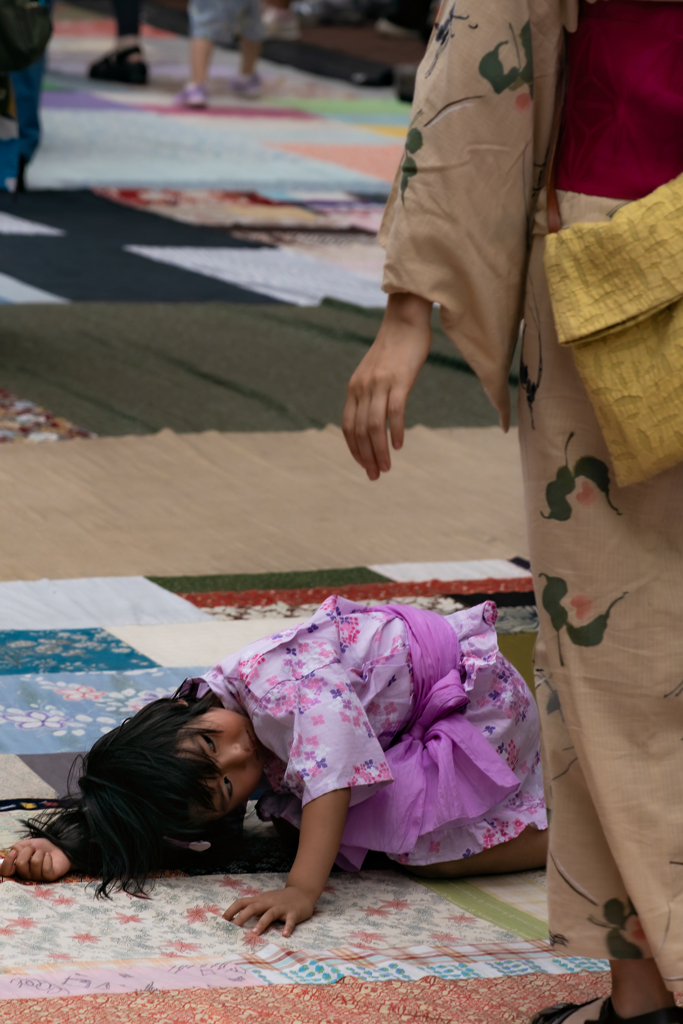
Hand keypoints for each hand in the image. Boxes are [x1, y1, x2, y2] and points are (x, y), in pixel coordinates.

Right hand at [0, 838, 71, 881]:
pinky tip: (49, 856)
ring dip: (40, 853)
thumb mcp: (29, 843)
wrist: (60, 848)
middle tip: (34, 849)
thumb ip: (18, 846)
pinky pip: (45, 867)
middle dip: (28, 850)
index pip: (5, 871)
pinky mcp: (49, 877)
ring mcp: (37, 877)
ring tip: (43, 853)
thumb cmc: (43, 847)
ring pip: (34, 863)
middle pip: (20, 864)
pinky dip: (48, 857)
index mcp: (18, 867)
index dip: (7, 862)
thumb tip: (14, 851)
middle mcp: (26, 874)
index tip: (14, 852)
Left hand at [223, 885, 314, 937]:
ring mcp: (281, 907)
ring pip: (270, 914)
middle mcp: (269, 902)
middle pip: (253, 907)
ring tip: (255, 933)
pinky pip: (290, 920)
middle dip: (242, 917)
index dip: (231, 910)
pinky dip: (287, 927)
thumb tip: (237, 920)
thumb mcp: (266, 900)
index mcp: (261, 900)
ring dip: (262, 923)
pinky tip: (285, 935)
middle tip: (233, 928)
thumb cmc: (281, 899)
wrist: (303, 891)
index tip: (222, 920)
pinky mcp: (294, 913)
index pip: (242, 902)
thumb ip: (254, 908)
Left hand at [343, 292, 432, 479]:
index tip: (363, 465)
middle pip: (359, 431)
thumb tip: (374, 420)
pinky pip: (394, 412)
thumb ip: (371, 394)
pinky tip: (399, 445)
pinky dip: (395, 431)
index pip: (348, 427)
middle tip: (374, 476)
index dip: (354, 449)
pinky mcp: (399, 380)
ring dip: (379, 451)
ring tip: (386, 468)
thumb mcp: (375, 374)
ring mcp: (379, 384)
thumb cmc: (394, 350)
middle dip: (366, 457)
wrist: (405, 321)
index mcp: (354, 389)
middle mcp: (362, 388)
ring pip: (374, 426)